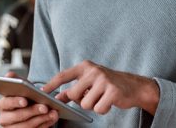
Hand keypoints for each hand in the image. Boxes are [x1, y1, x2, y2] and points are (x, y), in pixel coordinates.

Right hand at [0, 72, 58, 127]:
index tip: (25, 101)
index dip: (15, 102)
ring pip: (27, 126)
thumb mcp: (22, 87)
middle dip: (33, 111)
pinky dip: (45, 125)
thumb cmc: (26, 96)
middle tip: (45, 107)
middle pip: (18, 116)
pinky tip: (52, 118)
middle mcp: (4, 119)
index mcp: (2, 105)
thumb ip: (15, 80)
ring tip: (53, 113)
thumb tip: (9, 75)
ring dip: (42, 119)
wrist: (33, 108)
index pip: (6, 103)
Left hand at [41, 60, 159, 114]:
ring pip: (86, 104)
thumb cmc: (108, 85)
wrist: (133, 86)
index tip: (42, 92)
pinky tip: (110, 102)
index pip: (64, 75)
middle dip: (80, 100)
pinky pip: (99, 109)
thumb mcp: (90, 83)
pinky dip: (103, 109)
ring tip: (102, 98)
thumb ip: (74, 89)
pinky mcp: (113, 92)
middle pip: (74, 94)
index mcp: (86, 66)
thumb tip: (58, 97)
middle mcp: (93, 71)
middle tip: (92, 96)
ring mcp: (103, 80)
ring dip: (93, 106)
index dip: (51, 84)